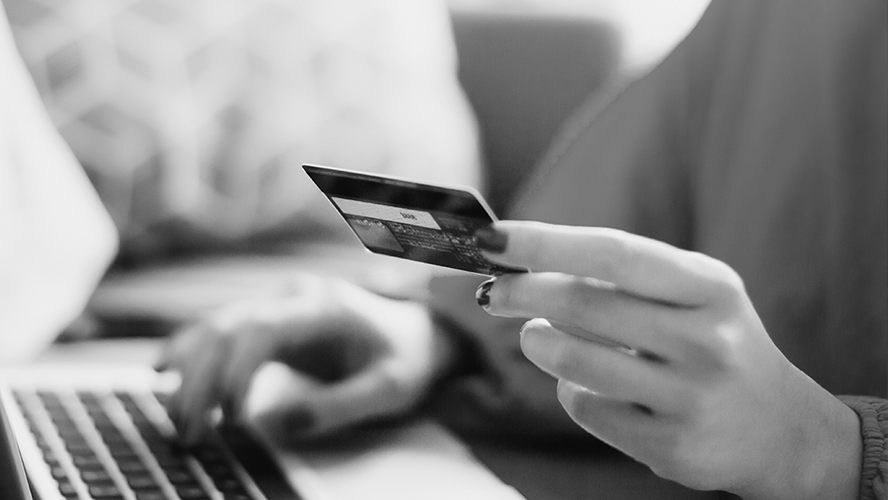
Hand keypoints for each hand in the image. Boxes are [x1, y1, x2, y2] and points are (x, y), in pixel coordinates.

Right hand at [155, 273, 454, 444]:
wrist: (418, 334)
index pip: (262, 329)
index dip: (234, 371)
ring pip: (216, 326)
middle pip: (227, 326)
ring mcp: (279, 305)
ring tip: (176, 419)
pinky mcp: (271, 321)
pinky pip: (221, 332)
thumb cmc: (407, 361)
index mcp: (324, 307)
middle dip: (199, 379)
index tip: (229, 418)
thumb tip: (281, 423)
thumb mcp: (390, 389)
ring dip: (188, 370)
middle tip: (188, 433)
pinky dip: (192, 354)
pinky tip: (164, 373)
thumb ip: (341, 405)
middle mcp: (294, 298)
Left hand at [475, 222, 861, 499]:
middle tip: (494, 292)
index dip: (546, 242)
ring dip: (538, 342)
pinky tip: (586, 384)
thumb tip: (523, 264)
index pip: (614, 252)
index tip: (493, 237)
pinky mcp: (673, 447)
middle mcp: (707, 339)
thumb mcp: (690, 295)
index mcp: (710, 287)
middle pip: (584, 303)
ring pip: (575, 361)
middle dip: (523, 293)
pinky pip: (588, 408)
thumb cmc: (711, 342)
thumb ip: (619, 277)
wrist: (780, 428)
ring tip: (535, 337)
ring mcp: (692, 397)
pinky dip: (570, 390)